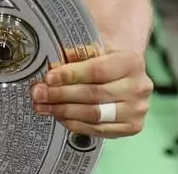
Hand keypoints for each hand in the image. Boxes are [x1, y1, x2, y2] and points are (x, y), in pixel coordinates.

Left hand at [30, 48, 152, 137]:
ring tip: (43, 106)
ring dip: (64, 111)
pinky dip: (76, 124)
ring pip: (95, 114)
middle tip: (38, 94)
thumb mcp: (95, 47)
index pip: (96, 70)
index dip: (70, 75)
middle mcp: (139, 86)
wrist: (127, 73)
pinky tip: (60, 117)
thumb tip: (52, 67)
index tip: (49, 78)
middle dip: (61, 95)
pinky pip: (99, 129)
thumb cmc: (106, 57)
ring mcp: (137, 109)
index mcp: (131, 61)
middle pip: (94, 94)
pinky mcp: (132, 127)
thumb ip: (77, 54)